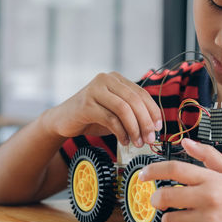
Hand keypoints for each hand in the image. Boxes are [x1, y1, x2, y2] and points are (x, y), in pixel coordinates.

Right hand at [42, 72, 161, 146]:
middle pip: (134, 100)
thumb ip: (132, 113)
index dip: (153, 111)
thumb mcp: (115, 112)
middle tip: (150, 138)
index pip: (141, 93)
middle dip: (145, 122)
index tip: (159, 127)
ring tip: (137, 142)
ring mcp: (94, 90)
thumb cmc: (92, 117)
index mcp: (116, 79)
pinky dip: (120, 132)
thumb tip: (154, 127)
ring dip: (134, 128)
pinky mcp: (86, 104)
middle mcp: (106, 80)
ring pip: (124, 109)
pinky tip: (124, 141)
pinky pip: (110, 119)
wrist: (62, 121)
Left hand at [139, 138, 221, 221]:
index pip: (174, 169)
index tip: (143, 175)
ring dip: (169, 220)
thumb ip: (207, 155)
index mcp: (211, 179)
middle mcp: (209, 198)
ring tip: (180, 218)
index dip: (153, 170)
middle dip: (157, 199)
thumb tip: (185, 142)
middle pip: (165, 196)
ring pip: (170, 221)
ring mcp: (209, 221)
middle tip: (159, 202)